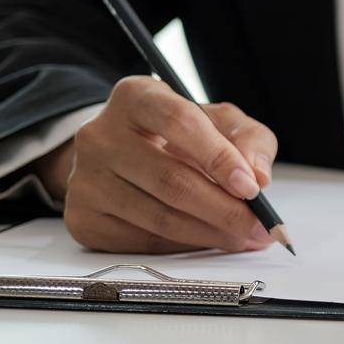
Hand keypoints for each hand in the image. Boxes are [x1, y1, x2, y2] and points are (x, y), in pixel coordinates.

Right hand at [37, 76, 277, 253]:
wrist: (123, 153)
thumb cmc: (180, 134)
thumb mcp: (219, 121)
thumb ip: (249, 140)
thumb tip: (259, 177)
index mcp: (135, 96)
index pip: (179, 122)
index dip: (219, 157)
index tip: (252, 187)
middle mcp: (99, 135)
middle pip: (170, 180)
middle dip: (225, 210)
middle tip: (260, 226)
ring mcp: (84, 179)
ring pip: (159, 218)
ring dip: (211, 234)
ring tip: (245, 238)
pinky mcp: (82, 217)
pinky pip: (142, 241)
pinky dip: (184, 247)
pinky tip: (210, 241)